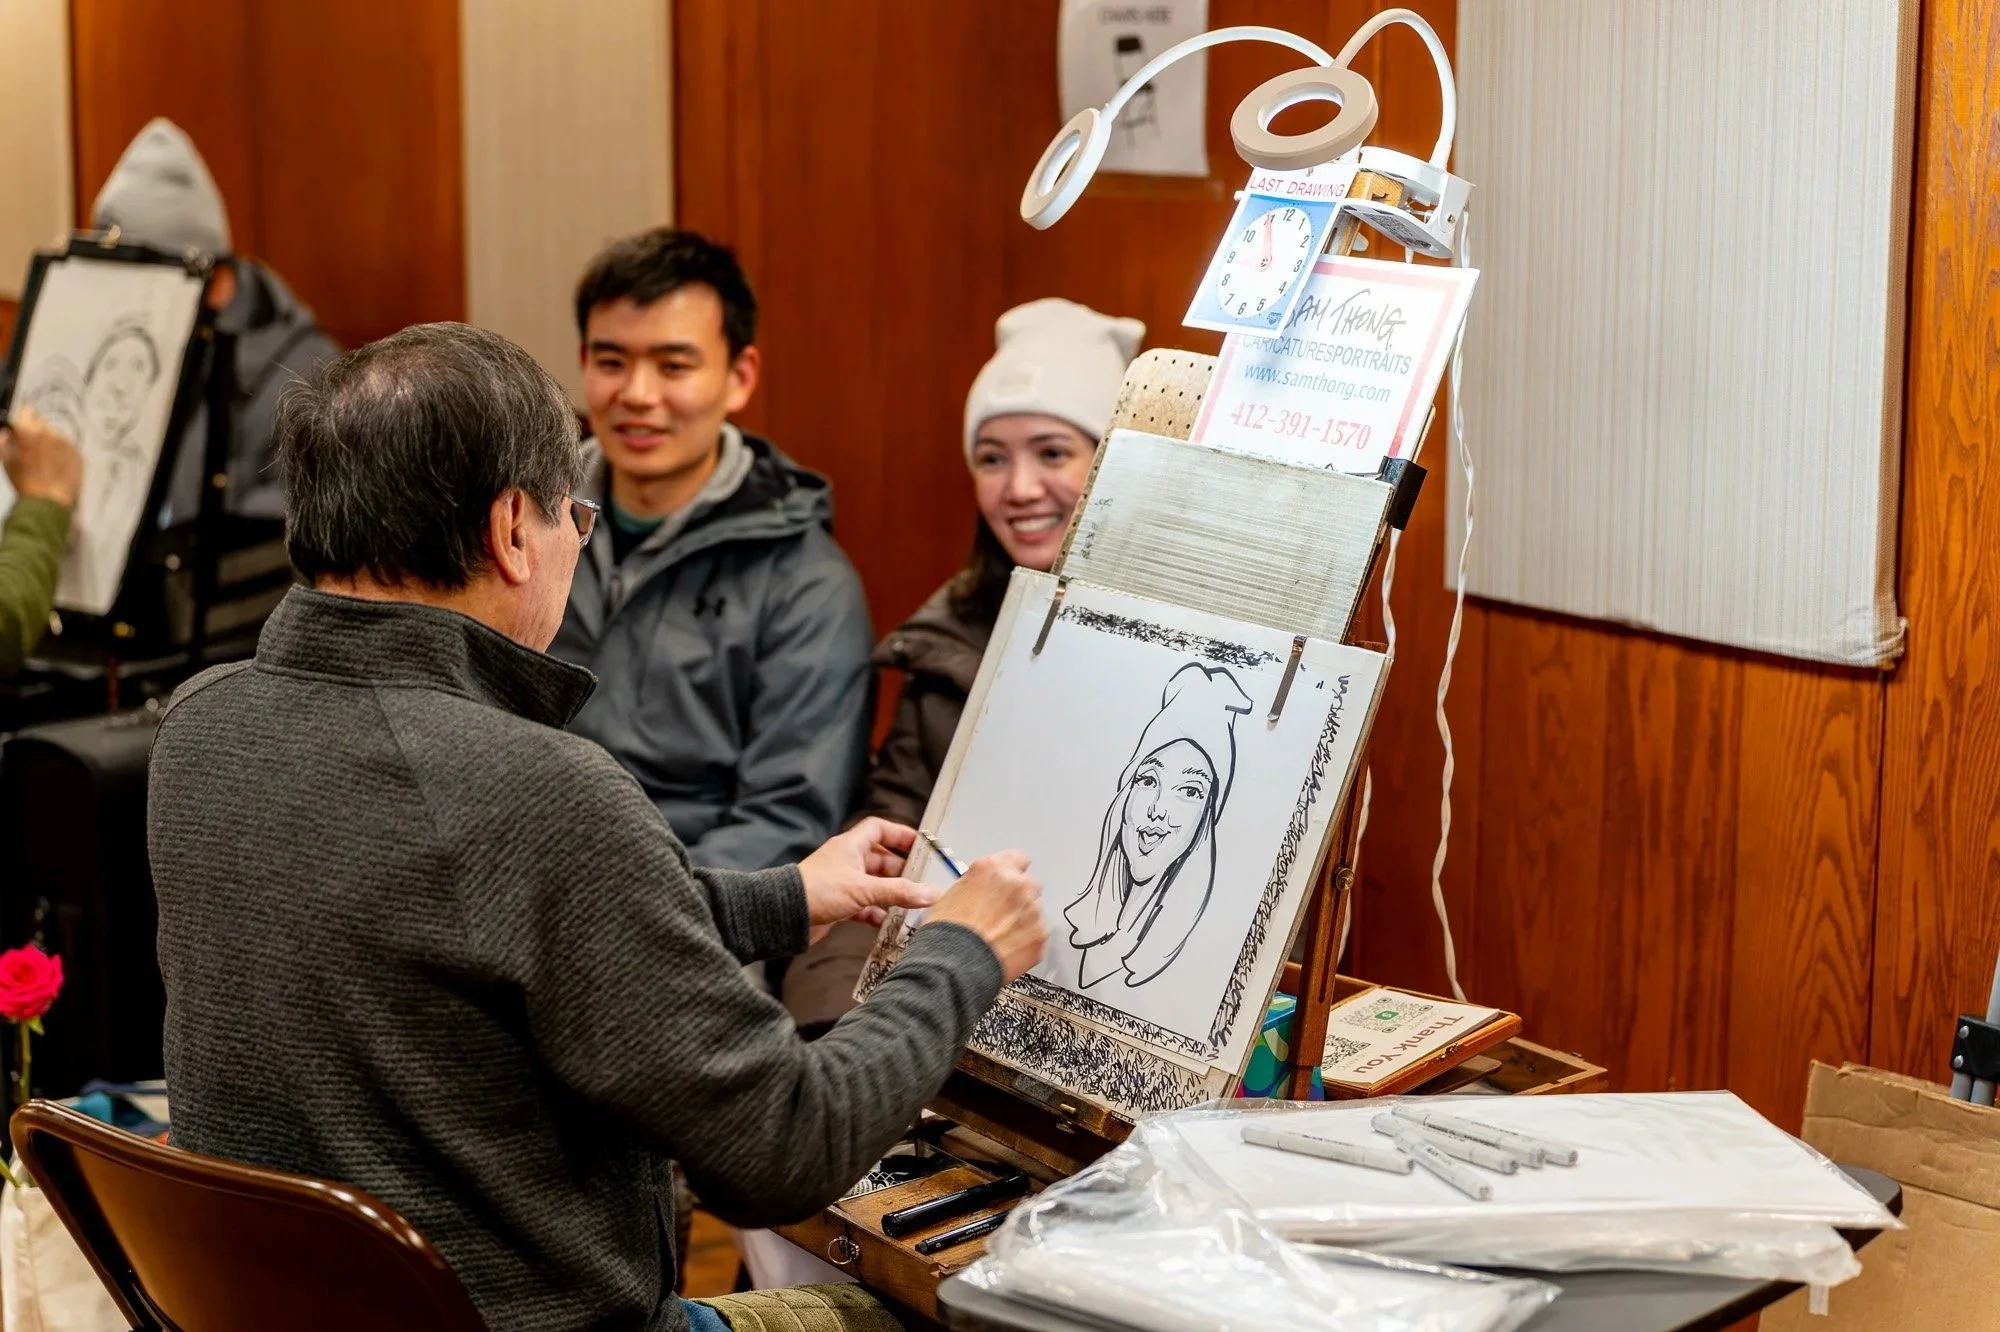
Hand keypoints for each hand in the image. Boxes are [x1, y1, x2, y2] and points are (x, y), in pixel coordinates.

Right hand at [1, 406, 82, 507]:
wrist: (48, 500)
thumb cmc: (25, 482)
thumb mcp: (6, 460)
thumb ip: (4, 441)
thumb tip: (7, 432)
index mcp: (28, 432)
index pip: (27, 411)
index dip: (25, 416)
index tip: (25, 420)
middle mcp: (48, 433)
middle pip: (42, 423)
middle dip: (36, 432)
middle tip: (33, 449)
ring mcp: (65, 443)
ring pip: (55, 435)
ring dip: (50, 443)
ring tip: (45, 462)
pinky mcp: (77, 452)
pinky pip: (68, 448)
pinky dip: (62, 453)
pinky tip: (56, 466)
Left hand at [798, 817, 935, 943]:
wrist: (785, 914)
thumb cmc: (818, 890)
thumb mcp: (863, 889)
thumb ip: (898, 891)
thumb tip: (929, 893)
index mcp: (851, 846)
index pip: (879, 829)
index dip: (900, 834)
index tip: (920, 845)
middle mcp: (847, 861)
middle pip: (881, 860)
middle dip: (902, 871)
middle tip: (922, 882)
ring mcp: (843, 883)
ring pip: (875, 885)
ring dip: (892, 894)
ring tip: (912, 904)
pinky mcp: (839, 904)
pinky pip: (865, 906)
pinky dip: (878, 913)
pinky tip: (890, 923)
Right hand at [923, 850, 1045, 982]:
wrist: (954, 966)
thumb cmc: (947, 934)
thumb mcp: (951, 895)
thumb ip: (976, 885)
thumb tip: (981, 890)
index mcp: (993, 869)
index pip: (1017, 858)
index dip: (1011, 872)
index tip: (1007, 882)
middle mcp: (1017, 885)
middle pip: (1029, 884)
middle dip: (1019, 897)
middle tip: (1001, 914)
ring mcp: (1032, 910)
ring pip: (1034, 911)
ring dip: (1021, 921)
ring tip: (999, 938)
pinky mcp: (1040, 935)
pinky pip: (1037, 934)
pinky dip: (1025, 941)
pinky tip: (1006, 950)